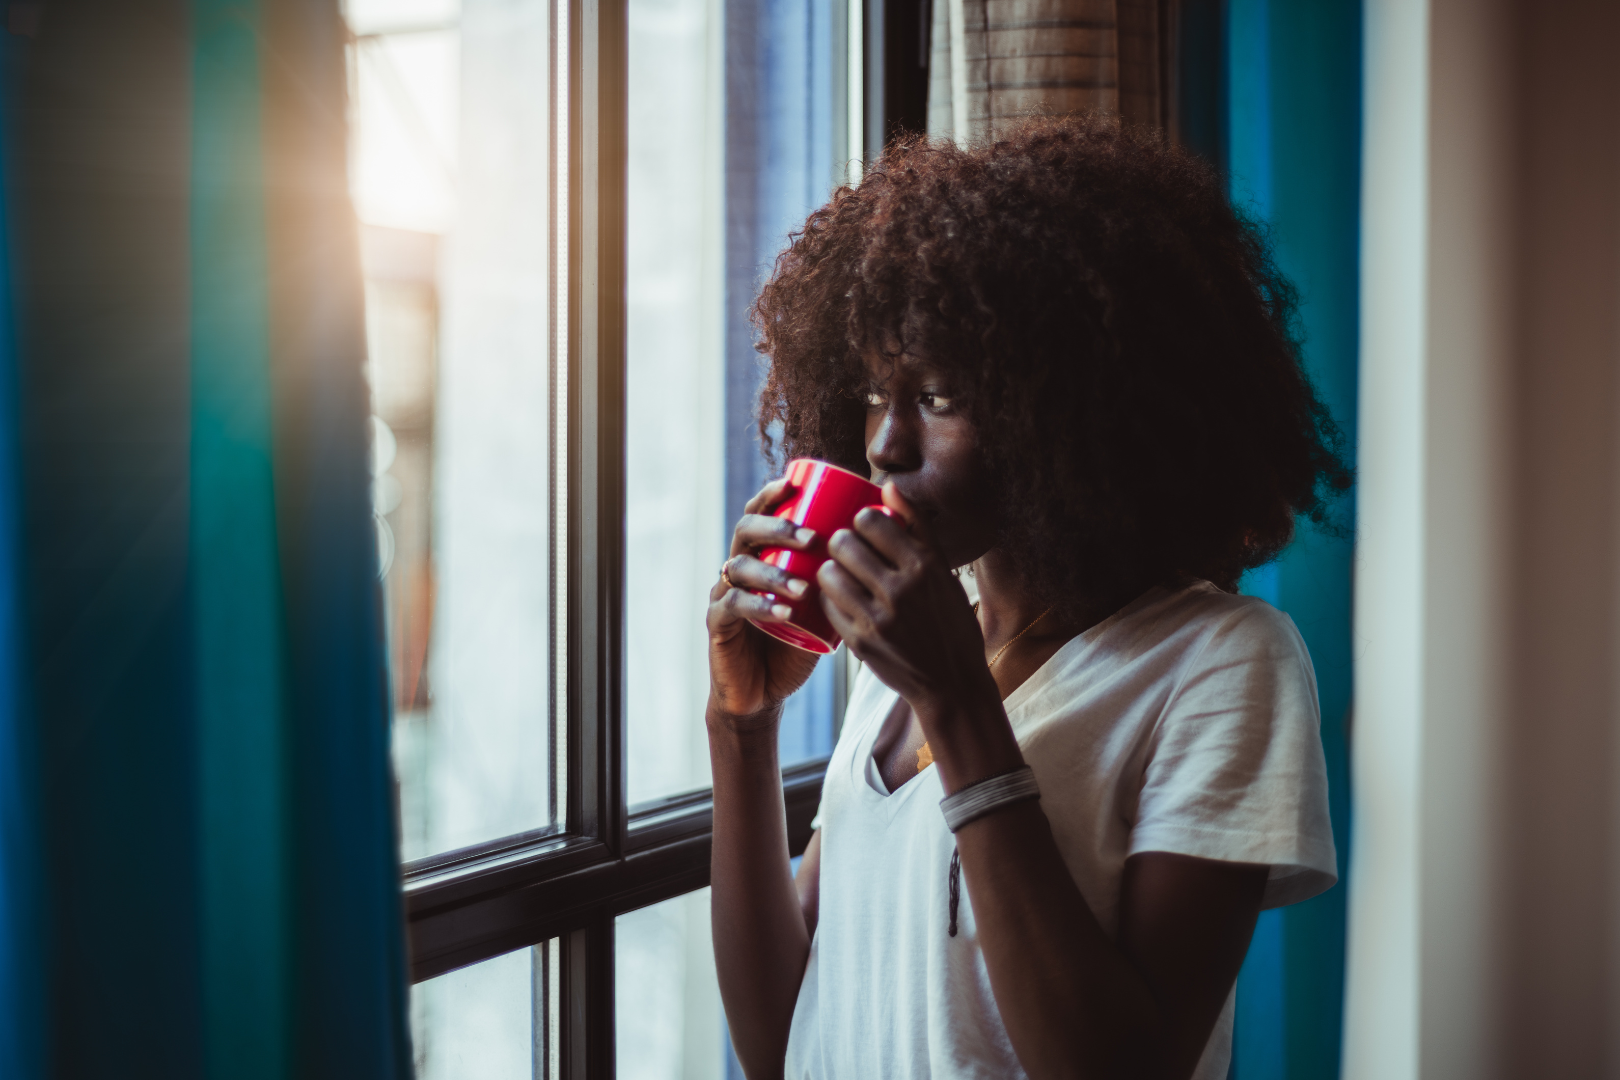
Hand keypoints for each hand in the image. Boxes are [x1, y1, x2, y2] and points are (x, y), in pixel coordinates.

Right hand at [706, 477, 823, 726]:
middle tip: (812, 539)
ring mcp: (723, 593)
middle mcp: (737, 567)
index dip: (771, 495)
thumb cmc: (798, 643)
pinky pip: (733, 606)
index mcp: (760, 555)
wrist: (764, 690)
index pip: (760, 514)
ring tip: (804, 586)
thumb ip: (844, 577)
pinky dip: (759, 607)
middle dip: (777, 529)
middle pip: (745, 532)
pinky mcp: (717, 624)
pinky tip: (783, 612)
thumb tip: (889, 544)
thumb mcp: (825, 604)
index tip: (794, 484)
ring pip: (739, 568)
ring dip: (773, 573)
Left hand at [816, 483, 998, 713]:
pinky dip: (829, 598)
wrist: (953, 684)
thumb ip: (918, 528)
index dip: (861, 518)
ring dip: (829, 568)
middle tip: (846, 548)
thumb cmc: (950, 621)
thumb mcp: (944, 573)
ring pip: (829, 573)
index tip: (863, 526)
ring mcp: (878, 619)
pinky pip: (828, 606)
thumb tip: (888, 486)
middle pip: (844, 543)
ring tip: (839, 571)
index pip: (871, 520)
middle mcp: (901, 591)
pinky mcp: (860, 643)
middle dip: (840, 540)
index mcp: (925, 567)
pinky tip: (840, 598)